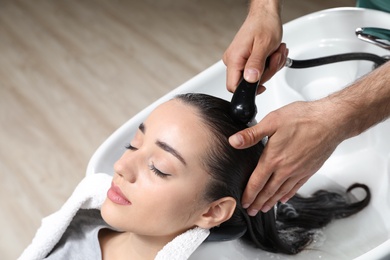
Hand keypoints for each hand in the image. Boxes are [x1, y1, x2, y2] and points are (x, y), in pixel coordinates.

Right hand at [223, 5, 283, 91]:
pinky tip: (272, 53)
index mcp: (234, 59)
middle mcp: (233, 61)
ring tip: (275, 52)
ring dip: (271, 66)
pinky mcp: (245, 60)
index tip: (262, 85)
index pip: (233, 87)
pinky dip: (269, 63)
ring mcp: (239, 61)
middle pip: (249, 83)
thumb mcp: (264, 45)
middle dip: (267, 72)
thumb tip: (250, 79)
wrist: (265, 15)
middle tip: (274, 57)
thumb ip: (256, 64)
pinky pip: (258, 70)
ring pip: (256, 77)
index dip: (249, 90)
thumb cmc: (264, 24)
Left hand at [229, 101, 342, 215]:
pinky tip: (284, 198)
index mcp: (273, 158)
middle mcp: (286, 169)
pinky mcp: (309, 170)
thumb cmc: (303, 118)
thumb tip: (233, 141)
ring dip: (271, 201)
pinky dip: (288, 194)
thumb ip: (252, 134)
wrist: (331, 121)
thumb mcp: (272, 122)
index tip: (244, 202)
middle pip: (268, 191)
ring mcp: (299, 171)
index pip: (257, 182)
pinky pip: (296, 187)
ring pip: (282, 191)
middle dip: (258, 202)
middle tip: (251, 211)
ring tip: (264, 208)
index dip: (249, 194)